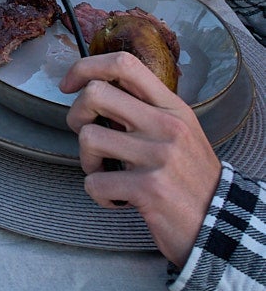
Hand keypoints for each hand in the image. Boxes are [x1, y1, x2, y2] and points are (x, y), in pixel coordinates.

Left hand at [61, 54, 222, 266]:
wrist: (220, 225)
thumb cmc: (190, 179)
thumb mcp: (179, 133)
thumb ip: (145, 111)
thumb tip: (95, 95)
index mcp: (172, 107)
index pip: (124, 64)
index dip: (86, 67)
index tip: (69, 85)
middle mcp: (166, 126)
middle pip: (95, 93)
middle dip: (76, 115)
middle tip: (89, 137)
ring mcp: (159, 156)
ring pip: (88, 138)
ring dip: (87, 161)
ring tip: (106, 173)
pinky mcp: (149, 189)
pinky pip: (95, 183)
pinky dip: (98, 194)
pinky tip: (118, 199)